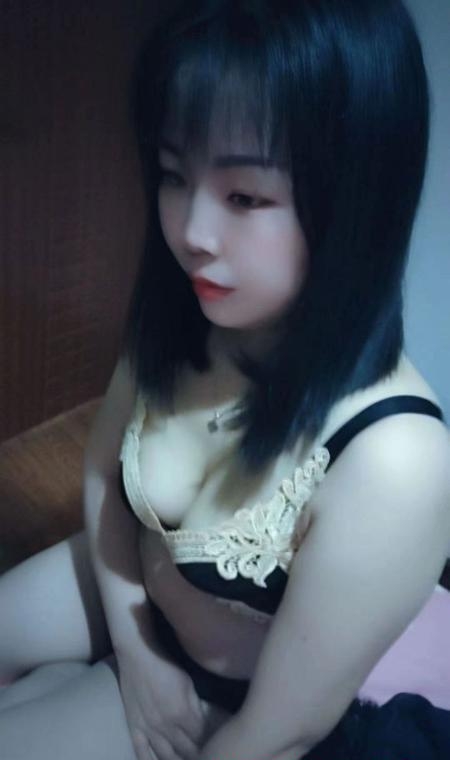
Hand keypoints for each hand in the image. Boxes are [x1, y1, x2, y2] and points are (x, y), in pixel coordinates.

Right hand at [116, 642, 206, 759]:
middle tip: (204, 756)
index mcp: (181, 712)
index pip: (200, 738)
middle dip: (197, 755)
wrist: (137, 655)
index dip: (208, 743)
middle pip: (185, 750)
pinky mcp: (133, 727)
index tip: (214, 746)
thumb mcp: (187, 682)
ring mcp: (147, 728)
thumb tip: (202, 722)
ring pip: (165, 756)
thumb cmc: (165, 664)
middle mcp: (164, 725)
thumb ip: (195, 705)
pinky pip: (141, 752)